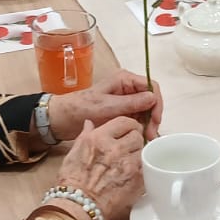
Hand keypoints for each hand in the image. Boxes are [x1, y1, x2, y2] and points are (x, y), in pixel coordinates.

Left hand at [46, 70, 162, 140]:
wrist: (62, 119)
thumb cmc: (82, 108)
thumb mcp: (107, 107)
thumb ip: (131, 102)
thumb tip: (153, 98)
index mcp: (124, 79)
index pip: (151, 86)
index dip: (157, 103)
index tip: (156, 120)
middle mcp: (127, 88)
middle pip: (150, 100)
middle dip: (153, 117)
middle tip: (150, 135)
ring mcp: (125, 100)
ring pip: (145, 111)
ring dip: (147, 124)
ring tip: (146, 140)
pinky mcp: (121, 112)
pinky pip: (137, 118)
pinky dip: (140, 127)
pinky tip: (140, 138)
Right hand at [53, 116, 144, 219]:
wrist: (78, 206)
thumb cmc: (72, 181)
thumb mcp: (73, 152)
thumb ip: (85, 135)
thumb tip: (90, 123)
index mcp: (99, 138)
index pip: (124, 121)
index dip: (128, 125)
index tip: (128, 130)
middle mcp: (115, 148)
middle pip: (137, 134)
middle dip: (134, 139)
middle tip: (129, 147)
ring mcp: (128, 164)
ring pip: (143, 150)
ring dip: (138, 154)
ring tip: (129, 162)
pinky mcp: (137, 179)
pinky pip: (146, 167)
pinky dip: (142, 169)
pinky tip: (132, 174)